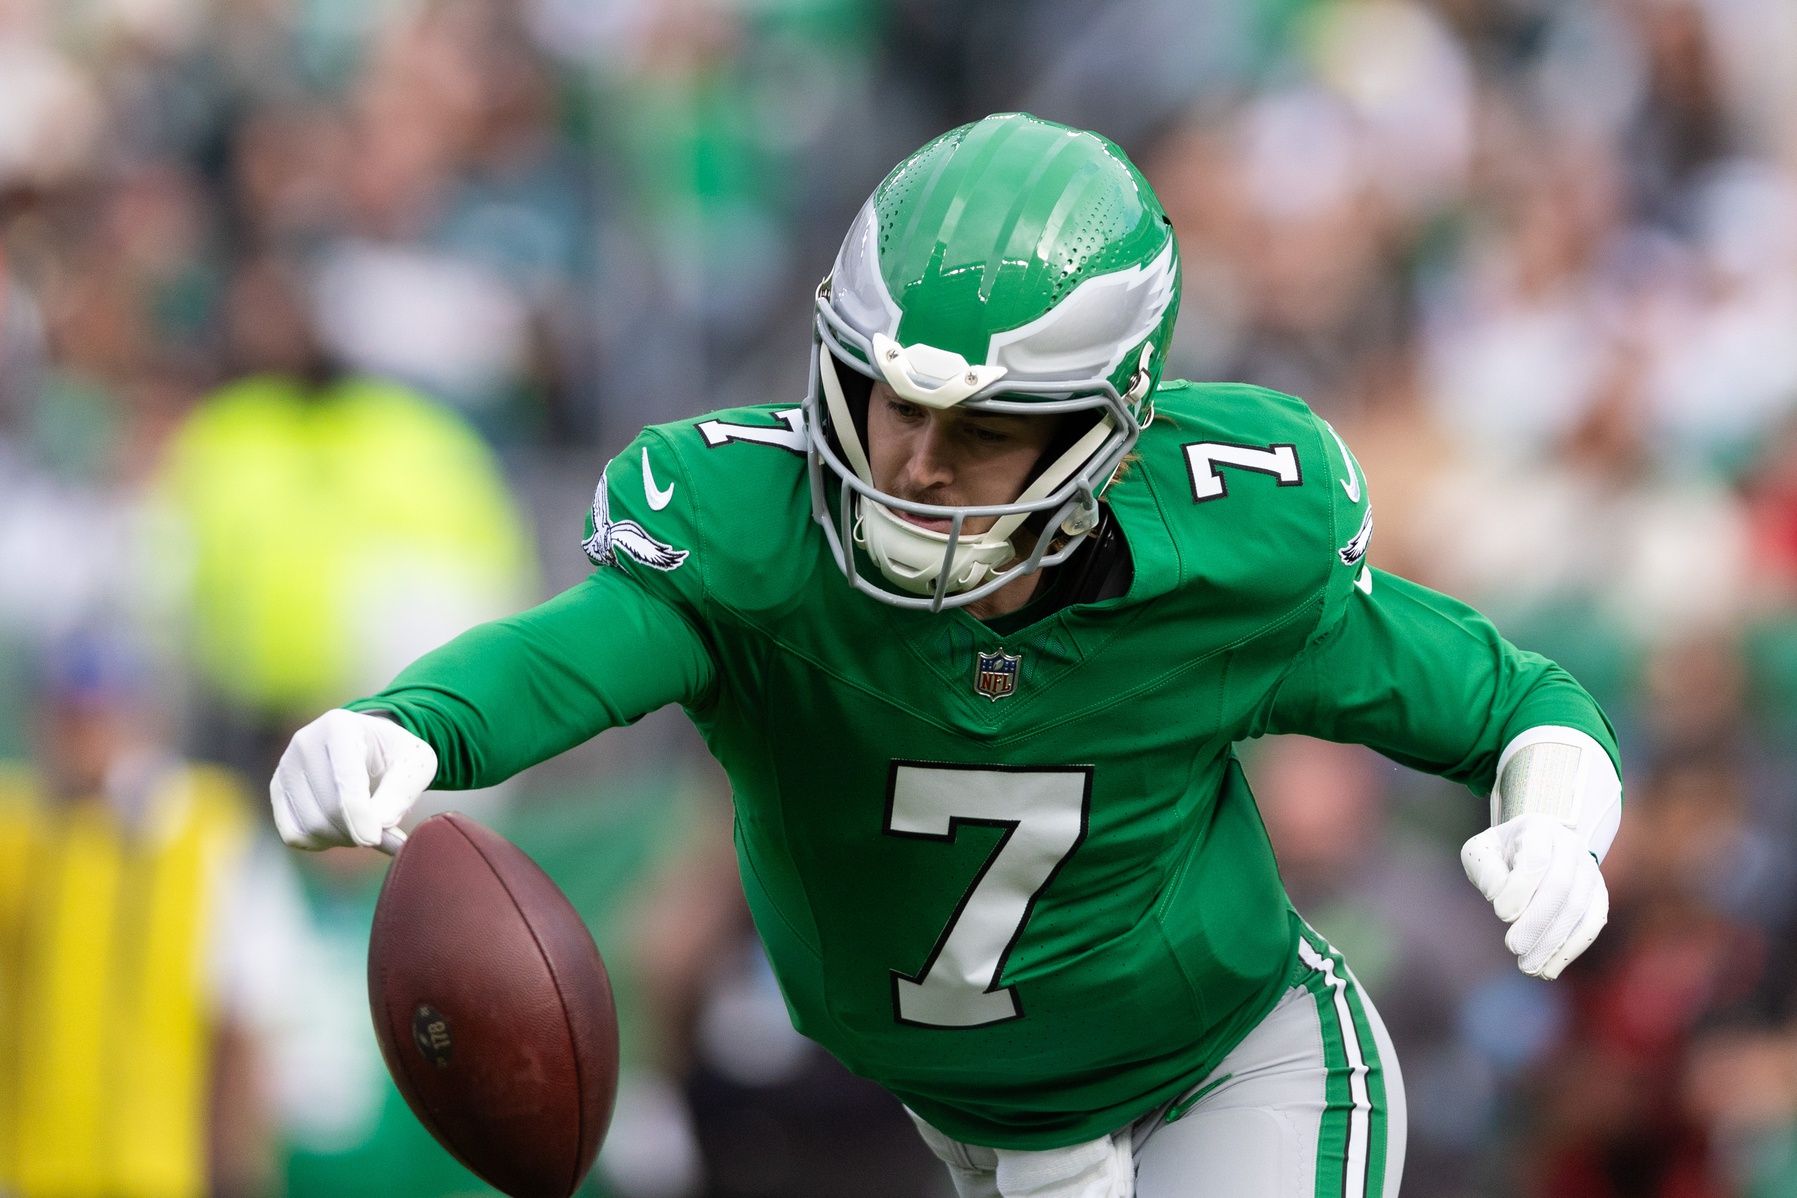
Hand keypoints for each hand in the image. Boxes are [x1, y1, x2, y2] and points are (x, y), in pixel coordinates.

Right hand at [270, 709, 436, 853]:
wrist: (369, 745)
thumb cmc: (394, 754)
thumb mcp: (416, 764)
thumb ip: (401, 792)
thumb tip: (378, 825)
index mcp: (340, 727)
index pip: (344, 783)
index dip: (361, 818)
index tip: (375, 839)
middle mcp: (305, 742)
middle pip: (326, 810)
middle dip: (357, 833)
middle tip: (382, 836)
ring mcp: (286, 766)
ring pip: (308, 826)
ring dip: (342, 840)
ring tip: (366, 830)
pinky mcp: (278, 789)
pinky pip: (293, 833)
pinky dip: (320, 843)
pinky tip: (342, 833)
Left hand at [1461, 813, 1608, 979]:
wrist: (1537, 845)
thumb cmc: (1501, 852)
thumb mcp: (1481, 851)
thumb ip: (1486, 871)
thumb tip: (1503, 902)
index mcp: (1540, 830)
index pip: (1536, 859)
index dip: (1520, 889)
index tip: (1501, 914)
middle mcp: (1571, 848)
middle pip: (1560, 888)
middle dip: (1537, 922)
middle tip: (1514, 947)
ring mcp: (1589, 871)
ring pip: (1578, 910)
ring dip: (1554, 943)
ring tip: (1529, 967)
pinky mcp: (1598, 894)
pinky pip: (1592, 923)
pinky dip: (1572, 948)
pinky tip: (1550, 968)